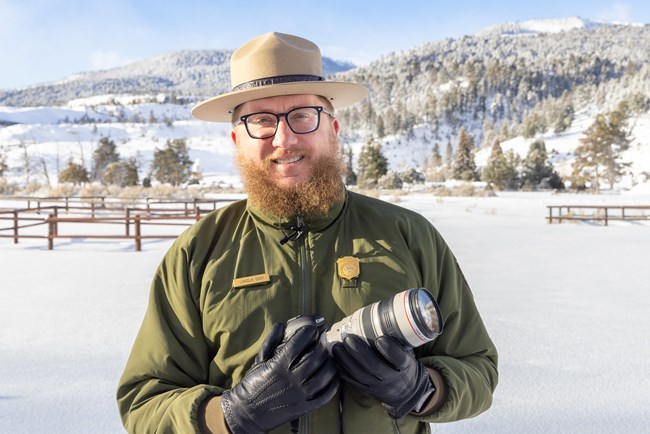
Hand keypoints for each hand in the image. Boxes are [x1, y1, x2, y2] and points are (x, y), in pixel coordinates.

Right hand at [220, 322, 338, 433]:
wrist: (247, 413)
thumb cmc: (253, 383)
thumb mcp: (259, 360)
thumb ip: (271, 341)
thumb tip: (281, 325)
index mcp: (279, 365)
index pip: (300, 342)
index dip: (309, 332)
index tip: (311, 330)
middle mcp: (292, 379)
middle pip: (316, 356)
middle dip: (321, 345)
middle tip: (321, 343)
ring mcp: (300, 395)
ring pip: (325, 374)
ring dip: (329, 363)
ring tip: (326, 359)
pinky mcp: (305, 407)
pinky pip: (326, 394)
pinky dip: (333, 384)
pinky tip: (330, 376)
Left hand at [331, 335, 434, 418]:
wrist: (405, 390)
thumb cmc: (403, 365)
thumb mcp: (408, 353)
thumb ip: (399, 339)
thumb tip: (387, 313)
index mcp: (404, 366)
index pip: (400, 359)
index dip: (391, 350)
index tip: (380, 339)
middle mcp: (390, 377)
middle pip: (374, 366)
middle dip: (359, 352)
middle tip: (348, 338)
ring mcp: (377, 384)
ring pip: (360, 374)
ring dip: (346, 360)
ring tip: (337, 347)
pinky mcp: (366, 388)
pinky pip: (352, 380)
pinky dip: (342, 370)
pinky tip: (335, 359)